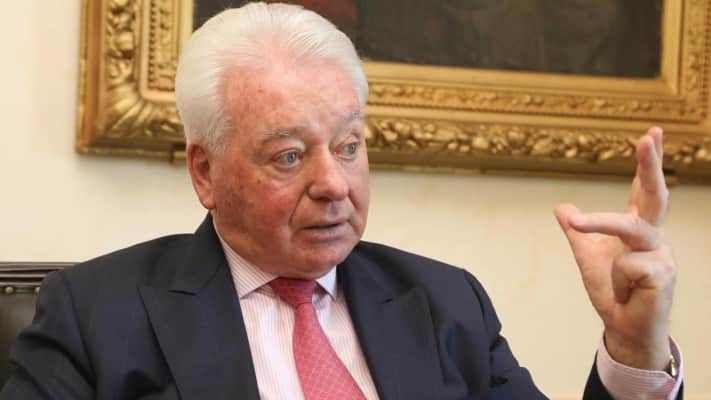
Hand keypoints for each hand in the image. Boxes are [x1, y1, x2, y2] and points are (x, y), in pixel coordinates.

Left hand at [555, 127, 676, 370]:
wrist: (623, 329)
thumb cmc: (613, 291)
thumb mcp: (588, 256)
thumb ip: (578, 231)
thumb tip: (562, 207)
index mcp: (638, 229)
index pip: (643, 190)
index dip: (646, 163)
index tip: (651, 133)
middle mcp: (654, 237)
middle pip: (655, 195)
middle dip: (651, 164)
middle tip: (648, 135)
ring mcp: (661, 255)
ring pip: (629, 228)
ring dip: (599, 225)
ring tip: (579, 230)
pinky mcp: (662, 275)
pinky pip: (627, 265)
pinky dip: (617, 280)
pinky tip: (628, 293)